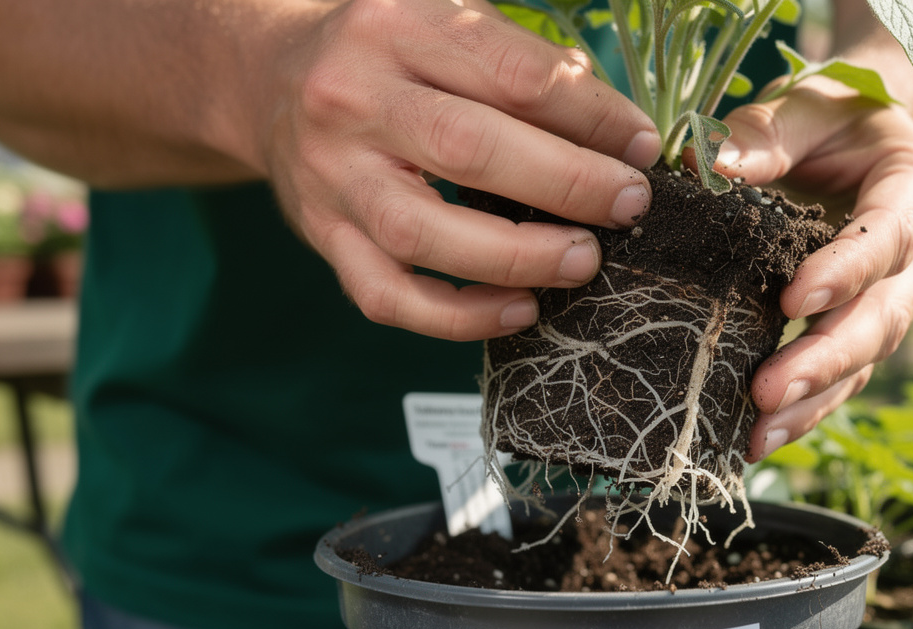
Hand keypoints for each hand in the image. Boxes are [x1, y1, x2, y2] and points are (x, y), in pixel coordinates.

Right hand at [255, 0, 659, 340]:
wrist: (270, 81)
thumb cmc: (389, 56)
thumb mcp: (445, 22)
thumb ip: (522, 63)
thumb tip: (614, 131)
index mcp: (397, 27)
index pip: (512, 75)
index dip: (591, 115)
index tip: (642, 147)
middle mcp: (354, 99)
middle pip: (469, 149)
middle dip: (567, 184)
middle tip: (628, 204)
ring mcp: (332, 177)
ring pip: (424, 234)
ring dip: (518, 257)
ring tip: (583, 260)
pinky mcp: (324, 238)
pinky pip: (388, 296)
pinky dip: (460, 315)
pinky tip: (519, 309)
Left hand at [716, 84, 912, 460]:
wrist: (871, 138)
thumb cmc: (837, 117)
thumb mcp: (809, 103)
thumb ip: (767, 131)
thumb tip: (714, 165)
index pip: (888, 237)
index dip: (847, 271)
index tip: (794, 300)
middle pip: (882, 318)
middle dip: (825, 360)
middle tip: (767, 392)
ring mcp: (900, 298)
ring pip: (866, 361)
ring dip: (813, 402)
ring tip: (758, 435)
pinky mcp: (868, 326)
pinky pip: (845, 376)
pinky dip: (806, 409)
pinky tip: (758, 438)